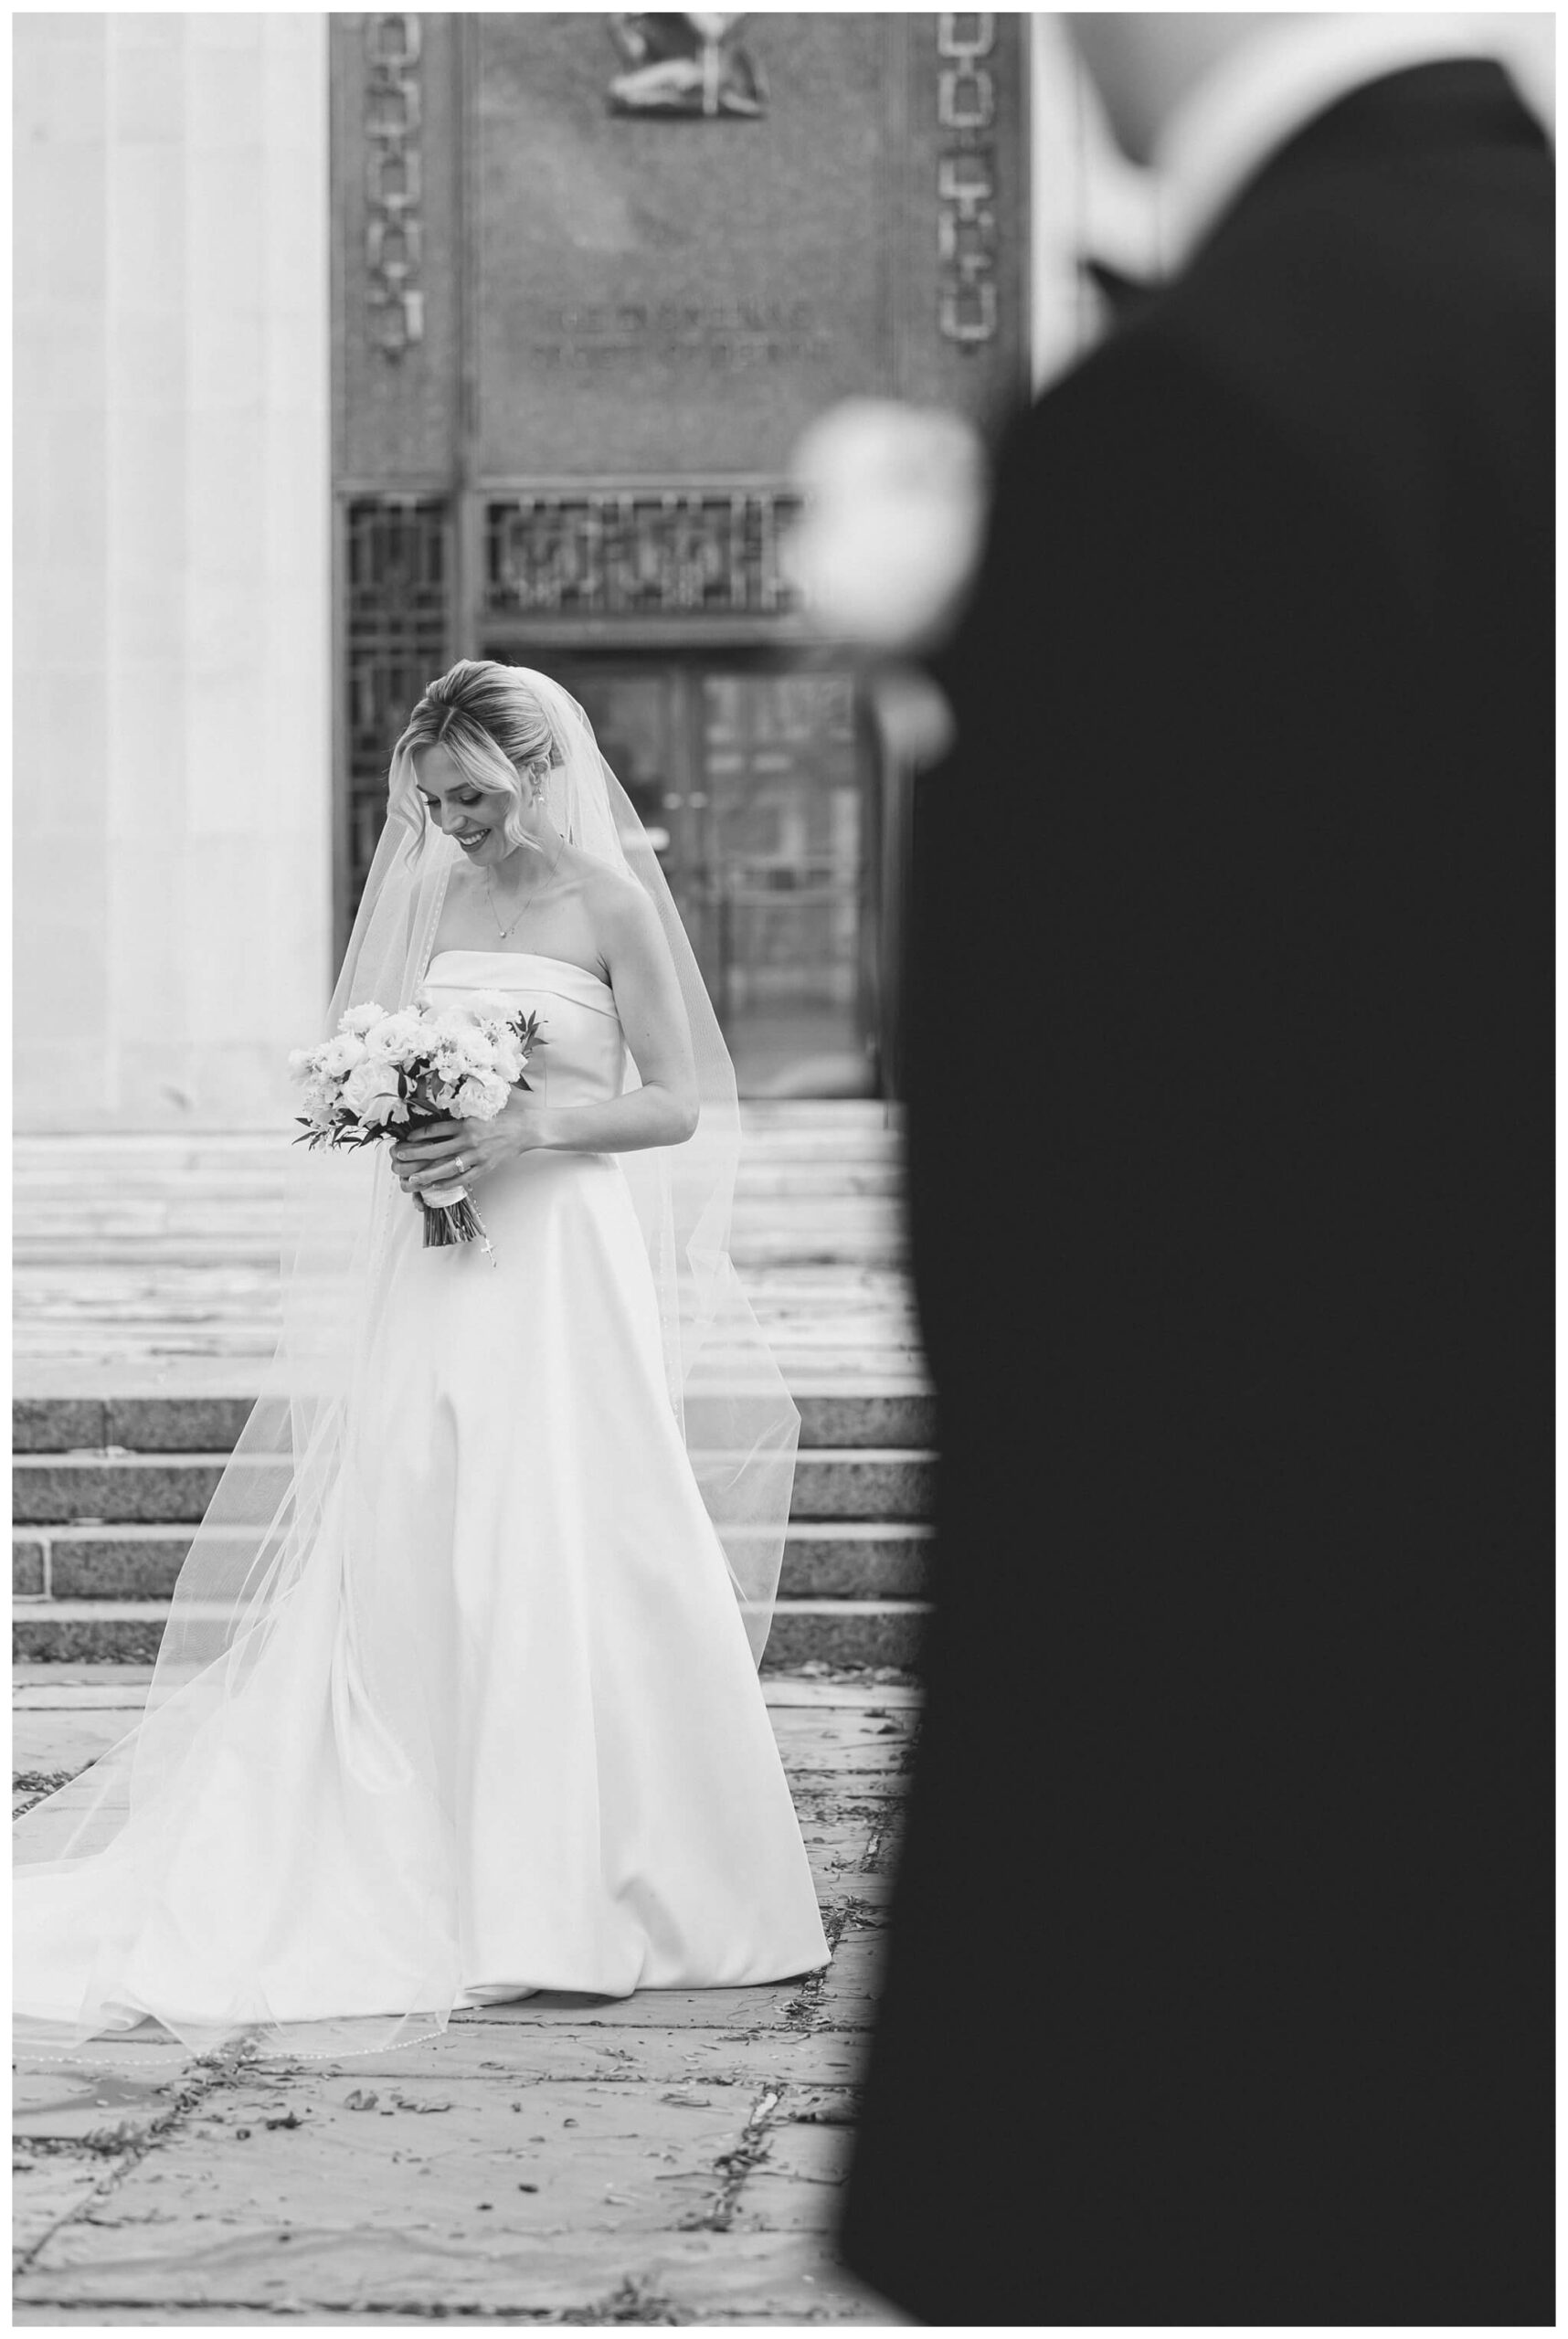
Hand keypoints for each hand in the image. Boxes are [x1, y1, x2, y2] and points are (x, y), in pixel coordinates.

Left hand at [389, 1093, 550, 1196]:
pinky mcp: (485, 1167)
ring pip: (446, 1167)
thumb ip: (459, 1122)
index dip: (418, 1135)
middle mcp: (469, 1139)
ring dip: (427, 1174)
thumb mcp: (477, 1115)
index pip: (435, 1130)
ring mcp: (477, 1155)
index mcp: (465, 1123)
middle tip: (399, 1158)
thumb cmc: (501, 1120)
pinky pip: (463, 1178)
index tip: (407, 1139)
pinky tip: (436, 1186)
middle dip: (415, 1154)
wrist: (524, 1129)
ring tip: (413, 1179)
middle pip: (435, 1149)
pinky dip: (448, 1183)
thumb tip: (437, 1130)